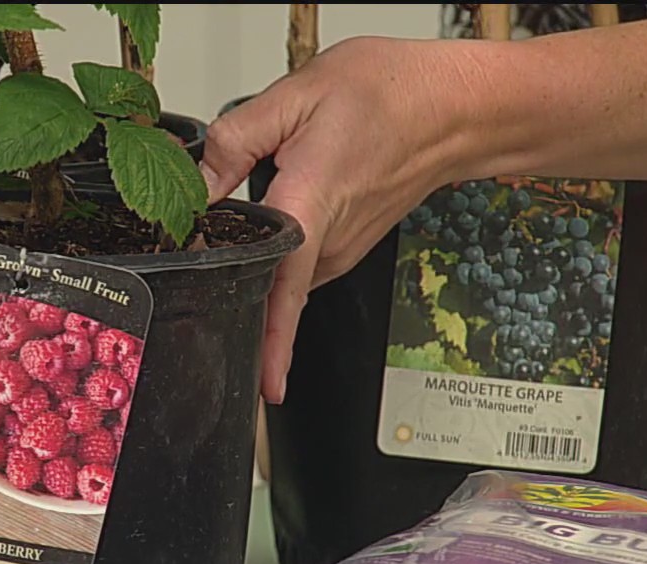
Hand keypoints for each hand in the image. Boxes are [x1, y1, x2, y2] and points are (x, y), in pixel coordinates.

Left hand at [201, 37, 485, 403]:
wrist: (452, 107)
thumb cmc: (391, 94)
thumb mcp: (299, 94)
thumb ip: (236, 138)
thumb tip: (197, 180)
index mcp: (312, 205)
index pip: (284, 291)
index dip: (273, 343)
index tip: (264, 386)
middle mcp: (331, 242)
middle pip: (271, 292)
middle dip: (231, 291)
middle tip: (193, 273)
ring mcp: (342, 250)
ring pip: (281, 276)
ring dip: (254, 263)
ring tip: (229, 229)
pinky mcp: (345, 247)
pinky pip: (297, 265)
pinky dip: (275, 254)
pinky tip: (266, 222)